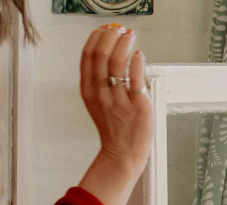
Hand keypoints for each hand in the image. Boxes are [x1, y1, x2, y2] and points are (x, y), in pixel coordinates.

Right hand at [80, 24, 152, 169]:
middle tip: (120, 29)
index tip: (105, 29)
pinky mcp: (138, 106)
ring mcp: (119, 101)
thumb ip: (99, 80)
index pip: (87, 56)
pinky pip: (136, 78)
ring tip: (130, 36)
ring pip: (118, 63)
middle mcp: (101, 94)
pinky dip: (137, 62)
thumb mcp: (97, 102)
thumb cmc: (113, 127)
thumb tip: (110, 51)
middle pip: (101, 55)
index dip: (96, 38)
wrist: (122, 153)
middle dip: (110, 36)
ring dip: (125, 44)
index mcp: (88, 91)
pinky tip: (139, 55)